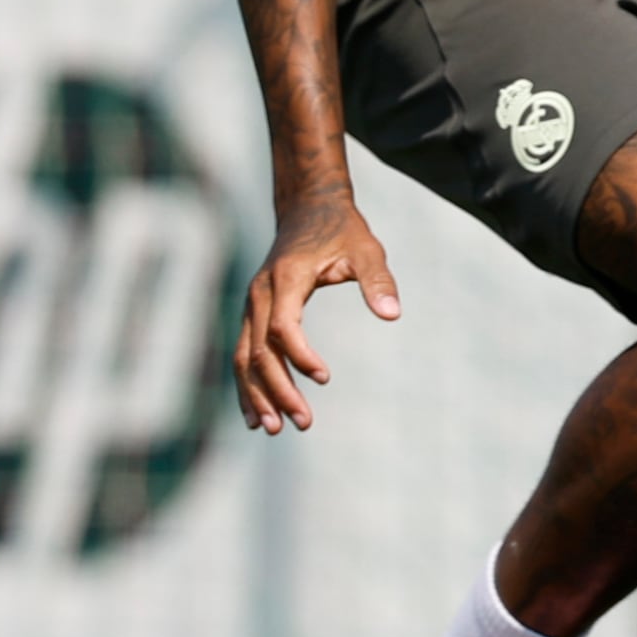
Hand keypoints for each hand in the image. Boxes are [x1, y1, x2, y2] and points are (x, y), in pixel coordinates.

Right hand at [235, 184, 401, 432]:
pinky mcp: (252, 312)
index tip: (326, 378)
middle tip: (303, 422)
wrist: (308, 206)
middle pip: (258, 351)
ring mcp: (251, 303)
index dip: (300, 356)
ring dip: (257, 394)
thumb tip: (392, 315)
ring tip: (273, 429)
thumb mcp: (366, 248)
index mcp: (285, 278)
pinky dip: (248, 384)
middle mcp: (259, 293)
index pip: (282, 327)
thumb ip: (378, 281)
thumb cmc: (342, 228)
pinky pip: (243, 353)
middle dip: (278, 390)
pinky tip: (257, 414)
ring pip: (244, 357)